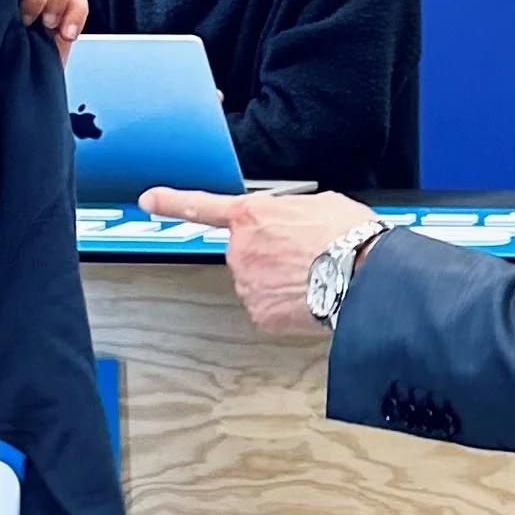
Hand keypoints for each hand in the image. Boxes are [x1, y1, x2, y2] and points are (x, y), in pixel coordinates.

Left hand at [139, 185, 378, 337]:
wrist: (364, 275)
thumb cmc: (348, 236)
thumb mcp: (319, 203)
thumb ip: (288, 211)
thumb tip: (291, 221)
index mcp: (252, 215)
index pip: (202, 207)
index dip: (172, 202)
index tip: (149, 200)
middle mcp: (241, 249)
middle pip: (244, 252)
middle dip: (267, 254)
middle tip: (303, 255)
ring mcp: (248, 284)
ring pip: (256, 282)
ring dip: (278, 280)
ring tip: (313, 275)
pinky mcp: (260, 314)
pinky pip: (267, 309)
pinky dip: (285, 307)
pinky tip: (309, 296)